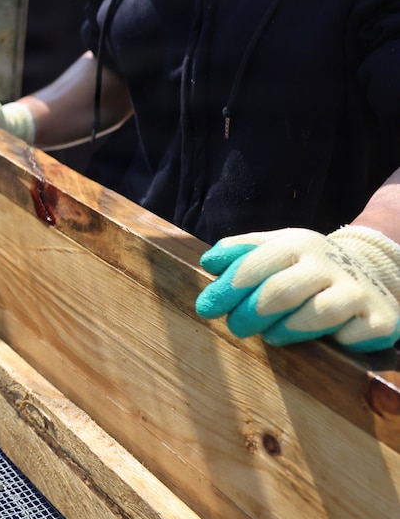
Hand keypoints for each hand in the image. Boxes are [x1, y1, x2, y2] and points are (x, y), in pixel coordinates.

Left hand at [195, 226, 399, 351]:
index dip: (227, 289)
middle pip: (281, 292)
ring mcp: (358, 291)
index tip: (205, 308)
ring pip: (317, 315)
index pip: (255, 265)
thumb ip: (240, 252)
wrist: (369, 270)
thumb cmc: (306, 265)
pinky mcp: (381, 320)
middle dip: (250, 314)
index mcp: (298, 244)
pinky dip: (333, 342)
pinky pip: (352, 337)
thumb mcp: (275, 248)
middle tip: (236, 327)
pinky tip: (323, 341)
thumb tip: (209, 263)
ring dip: (285, 330)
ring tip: (271, 336)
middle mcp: (329, 264)